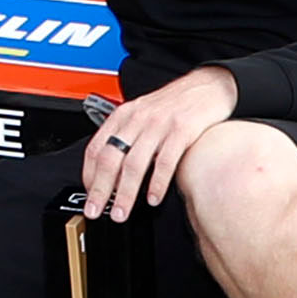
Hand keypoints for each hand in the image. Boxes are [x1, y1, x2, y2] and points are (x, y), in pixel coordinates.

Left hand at [77, 67, 239, 223]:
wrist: (208, 85)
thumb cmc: (175, 104)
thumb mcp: (143, 114)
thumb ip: (127, 137)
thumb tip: (112, 171)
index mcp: (123, 116)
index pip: (95, 148)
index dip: (89, 176)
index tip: (89, 196)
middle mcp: (137, 119)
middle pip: (111, 159)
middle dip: (101, 190)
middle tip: (96, 211)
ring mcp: (159, 124)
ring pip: (134, 164)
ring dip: (125, 193)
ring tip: (122, 212)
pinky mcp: (182, 130)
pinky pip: (165, 161)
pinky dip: (157, 183)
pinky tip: (153, 198)